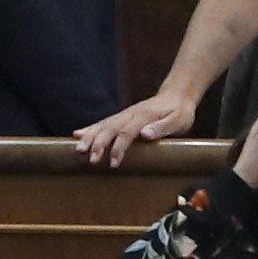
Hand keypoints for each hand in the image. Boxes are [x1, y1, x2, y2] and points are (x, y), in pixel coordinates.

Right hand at [76, 90, 197, 165]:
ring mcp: (124, 115)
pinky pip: (103, 123)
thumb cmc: (180, 112)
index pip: (127, 132)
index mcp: (144, 116)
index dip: (119, 148)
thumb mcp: (178, 120)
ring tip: (78, 149)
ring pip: (103, 125)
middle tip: (90, 160)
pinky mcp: (122, 117)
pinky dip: (90, 129)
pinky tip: (77, 134)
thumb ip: (162, 128)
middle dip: (98, 144)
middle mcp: (130, 114)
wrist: (177, 95)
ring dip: (90, 137)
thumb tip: (145, 135)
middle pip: (110, 128)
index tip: (113, 163)